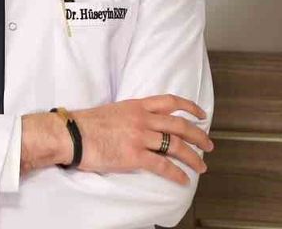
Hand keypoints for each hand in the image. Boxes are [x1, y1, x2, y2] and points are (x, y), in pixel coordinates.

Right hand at [64, 95, 212, 184]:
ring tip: (202, 166)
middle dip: (198, 135)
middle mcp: (142, 119)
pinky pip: (162, 165)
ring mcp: (140, 137)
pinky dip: (176, 173)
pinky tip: (184, 179)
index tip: (200, 113)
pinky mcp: (134, 155)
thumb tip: (139, 124)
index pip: (170, 101)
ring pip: (175, 145)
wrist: (71, 134)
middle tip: (209, 144)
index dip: (189, 107)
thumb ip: (130, 116)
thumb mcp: (113, 111)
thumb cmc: (86, 124)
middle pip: (179, 125)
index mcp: (137, 106)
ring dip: (193, 157)